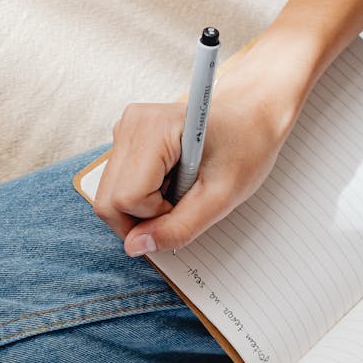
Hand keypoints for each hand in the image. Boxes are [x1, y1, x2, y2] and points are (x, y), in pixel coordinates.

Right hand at [92, 53, 299, 256]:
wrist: (253, 115)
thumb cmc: (245, 146)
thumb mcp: (221, 198)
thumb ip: (179, 228)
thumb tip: (135, 247)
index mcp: (152, 129)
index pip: (125, 200)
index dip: (156, 217)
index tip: (188, 202)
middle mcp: (129, 125)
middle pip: (109, 202)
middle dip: (144, 218)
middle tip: (183, 202)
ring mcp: (124, 131)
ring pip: (111, 198)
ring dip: (145, 208)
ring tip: (180, 188)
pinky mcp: (125, 141)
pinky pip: (119, 188)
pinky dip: (145, 197)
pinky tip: (172, 181)